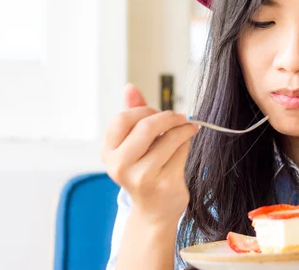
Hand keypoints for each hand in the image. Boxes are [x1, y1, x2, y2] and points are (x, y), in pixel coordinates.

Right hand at [101, 83, 197, 225]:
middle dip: (168, 117)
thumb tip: (130, 87)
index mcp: (109, 152)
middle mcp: (120, 166)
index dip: (144, 110)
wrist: (155, 210)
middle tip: (181, 117)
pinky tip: (188, 143)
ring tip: (190, 128)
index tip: (158, 112)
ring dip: (184, 129)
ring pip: (169, 138)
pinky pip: (181, 151)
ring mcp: (142, 177)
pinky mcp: (164, 184)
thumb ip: (133, 113)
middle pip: (147, 126)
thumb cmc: (144, 169)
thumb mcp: (133, 143)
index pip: (122, 119)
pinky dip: (187, 143)